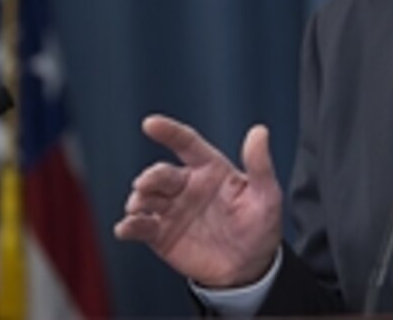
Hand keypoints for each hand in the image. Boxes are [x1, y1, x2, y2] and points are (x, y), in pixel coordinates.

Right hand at [113, 115, 283, 287]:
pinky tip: (125, 228)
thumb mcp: (266, 196)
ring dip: (138, 199)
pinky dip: (129, 226)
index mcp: (210, 169)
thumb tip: (260, 131)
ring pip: (146, 197)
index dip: (169, 132)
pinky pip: (141, 227)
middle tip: (144, 184)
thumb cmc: (260, 226)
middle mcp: (186, 185)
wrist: (249, 268)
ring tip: (138, 207)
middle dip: (150, 177)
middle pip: (162, 173)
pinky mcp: (162, 234)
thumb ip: (260, 165)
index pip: (186, 144)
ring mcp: (172, 209)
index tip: (150, 124)